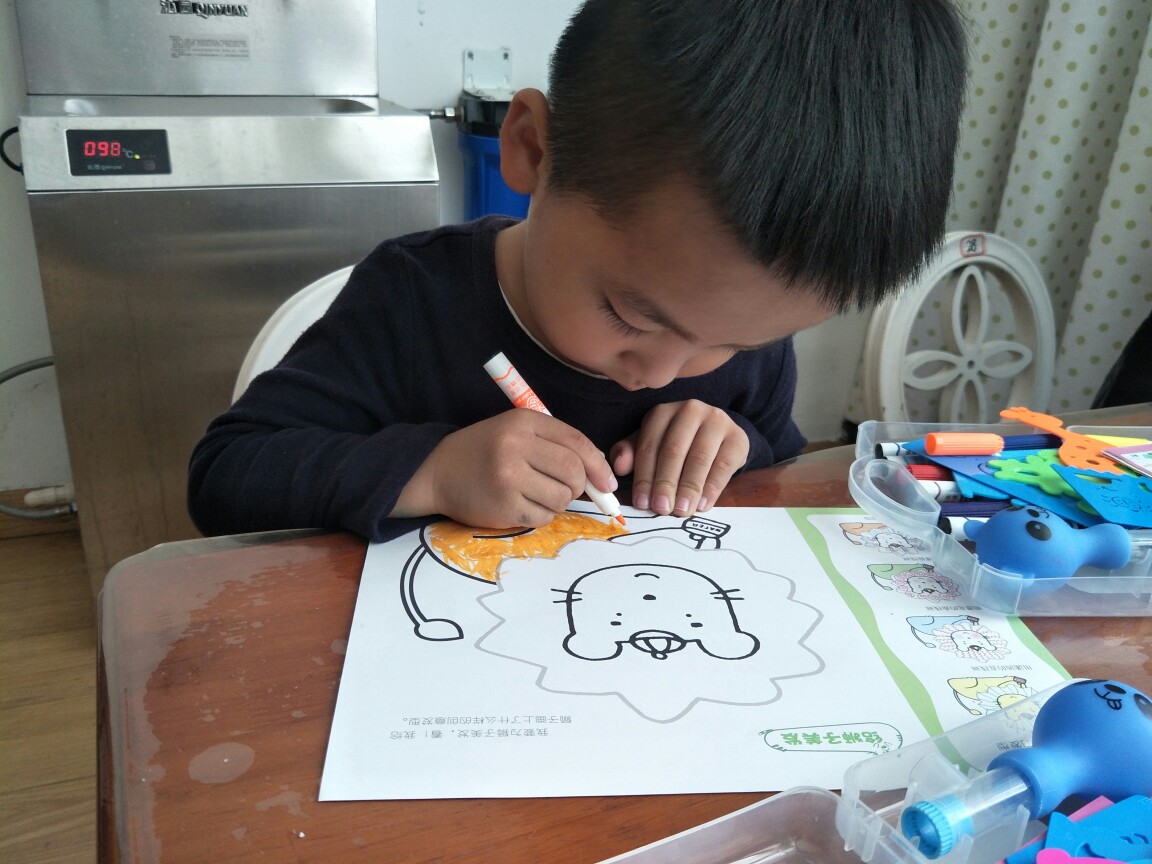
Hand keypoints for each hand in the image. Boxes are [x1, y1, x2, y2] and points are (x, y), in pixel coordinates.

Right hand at [396, 410, 617, 527]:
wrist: (437, 472)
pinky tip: (523, 505)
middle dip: (580, 486)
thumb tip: (601, 477)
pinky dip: (542, 515)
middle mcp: (515, 446)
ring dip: (559, 502)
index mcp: (523, 421)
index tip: (607, 482)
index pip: (576, 442)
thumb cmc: (485, 451)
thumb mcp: (516, 432)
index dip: (598, 465)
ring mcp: (508, 477)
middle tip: (570, 490)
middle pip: (573, 471)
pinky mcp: (502, 506)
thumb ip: (556, 445)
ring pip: (561, 497)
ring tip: (539, 494)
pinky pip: (543, 516)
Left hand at [610, 400, 747, 515]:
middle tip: (661, 509)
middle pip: (673, 451)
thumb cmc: (680, 443)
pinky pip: (723, 465)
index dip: (644, 476)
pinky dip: (712, 488)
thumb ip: (632, 453)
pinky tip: (703, 505)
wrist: (719, 435)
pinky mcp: (737, 438)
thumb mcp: (653, 444)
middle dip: (665, 483)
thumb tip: (618, 467)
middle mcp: (690, 411)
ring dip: (688, 488)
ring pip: (699, 458)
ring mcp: (717, 422)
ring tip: (681, 510)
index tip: (642, 502)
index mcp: (663, 412)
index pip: (649, 445)